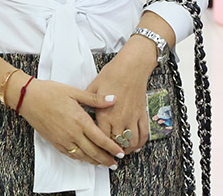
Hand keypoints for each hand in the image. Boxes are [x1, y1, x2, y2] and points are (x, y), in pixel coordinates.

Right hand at [15, 78, 123, 166]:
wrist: (27, 98)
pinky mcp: (54, 142)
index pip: (101, 139)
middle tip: (115, 164)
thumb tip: (113, 99)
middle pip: (94, 152)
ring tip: (103, 164)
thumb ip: (95, 99)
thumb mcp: (74, 91)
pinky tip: (84, 158)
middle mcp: (73, 133)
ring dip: (94, 162)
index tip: (121, 152)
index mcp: (80, 120)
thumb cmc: (50, 92)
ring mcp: (63, 139)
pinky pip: (70, 154)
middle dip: (106, 159)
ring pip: (83, 156)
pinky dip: (80, 158)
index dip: (112, 148)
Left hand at [86, 41, 154, 155]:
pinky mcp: (142, 116)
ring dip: (126, 149)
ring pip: (131, 143)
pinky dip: (140, 143)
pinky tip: (135, 145)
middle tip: (107, 154)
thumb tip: (78, 109)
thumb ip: (88, 102)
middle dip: (111, 151)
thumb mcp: (93, 87)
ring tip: (120, 151)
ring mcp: (133, 119)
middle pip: (116, 143)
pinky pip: (144, 135)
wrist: (131, 68)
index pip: (100, 137)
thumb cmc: (111, 75)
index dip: (97, 144)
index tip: (94, 147)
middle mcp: (119, 120)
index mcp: (105, 114)